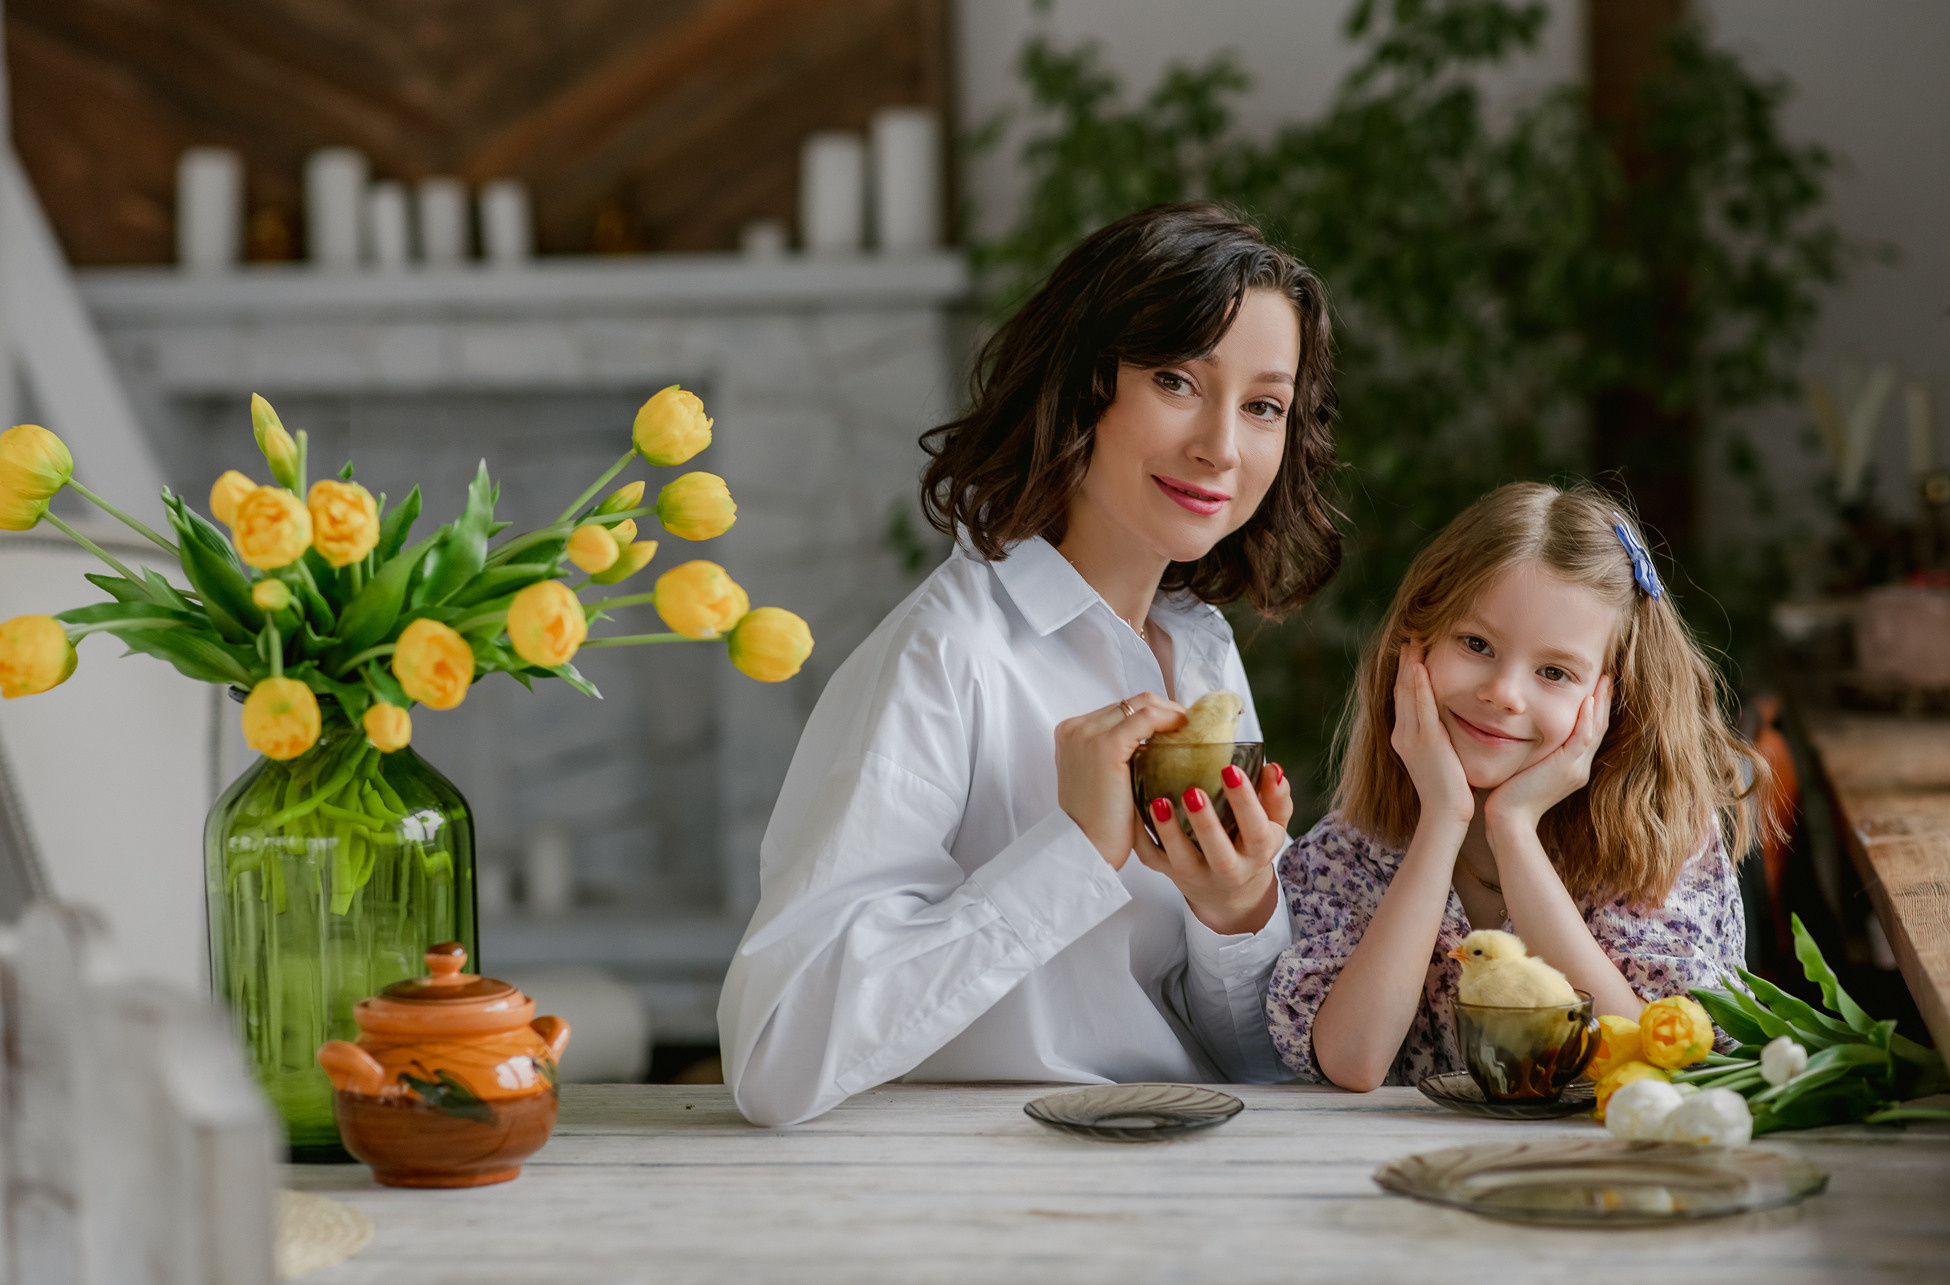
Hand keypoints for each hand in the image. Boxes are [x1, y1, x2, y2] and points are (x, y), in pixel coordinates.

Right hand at [1056, 693, 1187, 867]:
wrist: (1085, 848)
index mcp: (1071, 733)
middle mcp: (1076, 728)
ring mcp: (1088, 735)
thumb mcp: (1101, 779)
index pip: (1120, 710)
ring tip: (1191, 730)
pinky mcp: (1106, 747)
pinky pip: (1147, 718)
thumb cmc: (1097, 823)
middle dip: (1165, 710)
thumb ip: (1118, 756)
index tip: (1176, 725)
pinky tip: (1186, 733)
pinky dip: (1170, 720)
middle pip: (1132, 702)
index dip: (1153, 714)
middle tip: (1189, 726)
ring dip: (1171, 713)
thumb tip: (1153, 743)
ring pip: (1142, 704)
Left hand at [1136, 761, 1291, 934]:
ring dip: (1169, 832)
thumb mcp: (1272, 824)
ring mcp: (1197, 873)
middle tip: (1193, 791)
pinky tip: (1136, 810)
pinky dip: (1140, 836)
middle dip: (1206, 823)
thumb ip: (1276, 797)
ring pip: (1182, 859)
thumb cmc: (1249, 844)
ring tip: (1160, 802)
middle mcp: (1229, 868)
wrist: (1228, 891)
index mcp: (1257, 851)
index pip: (1256, 829)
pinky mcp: (1169, 873)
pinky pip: (1151, 858)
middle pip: (1219, 852)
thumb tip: (1272, 769)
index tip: (1231, 770)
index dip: (1245, 802)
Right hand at [1390, 642, 1472, 829]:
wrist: (1445, 814)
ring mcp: (1411, 737)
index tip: (1413, 650)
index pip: (1404, 696)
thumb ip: (1440, 737)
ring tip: (1413, 641)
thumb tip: (1448, 722)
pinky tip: (1420, 666)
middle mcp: (1402, 733)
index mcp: (1404, 737)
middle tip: (1411, 636)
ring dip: (1410, 664)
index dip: (1407, 671)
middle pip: (1401, 688)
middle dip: (1406, 661)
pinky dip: (1419, 684)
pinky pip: (1421, 707)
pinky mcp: (1425, 741)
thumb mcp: (1440, 757)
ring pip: (1407, 692)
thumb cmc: (1450, 791)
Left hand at [1484, 674, 1612, 831]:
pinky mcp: (1565, 769)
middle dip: (1603, 700)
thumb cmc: (1507, 794)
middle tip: (1608, 675)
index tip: (1595, 684)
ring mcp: (1575, 769)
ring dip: (1600, 703)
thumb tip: (1519, 728)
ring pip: (1595, 730)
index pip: (1589, 731)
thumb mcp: (1525, 766)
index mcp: (1572, 766)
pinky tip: (1587, 700)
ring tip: (1605, 680)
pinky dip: (1586, 719)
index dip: (1595, 708)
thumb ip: (1531, 750)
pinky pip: (1581, 740)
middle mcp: (1579, 767)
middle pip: (1598, 727)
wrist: (1507, 820)